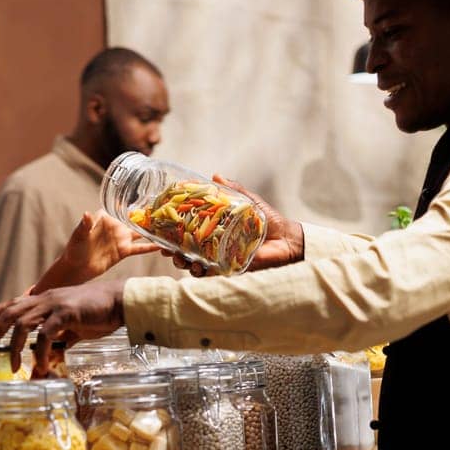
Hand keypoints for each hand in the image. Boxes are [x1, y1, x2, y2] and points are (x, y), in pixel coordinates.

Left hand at [0, 281, 126, 373]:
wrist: (120, 301)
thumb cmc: (99, 313)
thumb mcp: (73, 326)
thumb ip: (60, 338)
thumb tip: (51, 357)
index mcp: (45, 299)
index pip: (12, 304)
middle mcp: (45, 298)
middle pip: (10, 313)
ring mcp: (55, 305)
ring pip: (23, 324)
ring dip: (15, 347)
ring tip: (13, 366)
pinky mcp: (66, 313)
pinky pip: (45, 334)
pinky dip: (40, 352)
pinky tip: (41, 366)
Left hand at [61, 210, 159, 280]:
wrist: (76, 268)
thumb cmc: (75, 248)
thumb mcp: (79, 234)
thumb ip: (85, 224)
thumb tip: (86, 214)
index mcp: (105, 217)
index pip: (121, 207)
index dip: (132, 202)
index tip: (146, 197)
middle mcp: (115, 226)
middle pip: (134, 219)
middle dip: (147, 215)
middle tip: (164, 209)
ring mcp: (121, 239)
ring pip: (139, 232)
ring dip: (151, 229)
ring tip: (166, 225)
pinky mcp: (124, 252)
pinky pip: (139, 248)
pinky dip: (150, 247)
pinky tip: (161, 245)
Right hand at [169, 175, 304, 277]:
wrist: (287, 239)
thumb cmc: (269, 221)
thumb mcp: (248, 202)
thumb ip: (232, 190)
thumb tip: (215, 174)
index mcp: (215, 231)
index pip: (189, 232)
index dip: (174, 232)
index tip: (162, 230)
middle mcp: (215, 247)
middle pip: (187, 252)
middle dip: (173, 252)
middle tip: (167, 249)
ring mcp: (221, 260)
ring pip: (194, 265)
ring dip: (184, 263)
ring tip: (181, 259)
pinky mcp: (230, 270)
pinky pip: (210, 275)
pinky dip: (201, 273)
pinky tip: (197, 268)